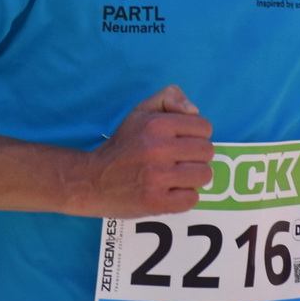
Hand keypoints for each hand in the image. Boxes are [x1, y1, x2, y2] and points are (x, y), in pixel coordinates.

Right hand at [69, 86, 214, 216]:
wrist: (92, 180)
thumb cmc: (122, 145)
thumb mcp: (140, 111)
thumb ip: (169, 98)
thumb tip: (194, 111)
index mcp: (156, 124)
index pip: (204, 127)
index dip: (196, 135)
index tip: (181, 142)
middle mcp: (157, 149)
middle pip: (207, 151)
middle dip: (197, 156)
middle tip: (179, 161)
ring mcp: (157, 177)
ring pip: (204, 176)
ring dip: (193, 178)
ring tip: (176, 177)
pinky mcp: (156, 202)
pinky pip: (192, 199)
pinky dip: (184, 197)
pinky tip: (170, 192)